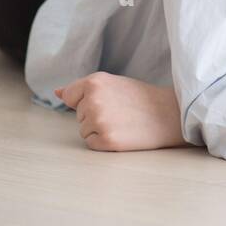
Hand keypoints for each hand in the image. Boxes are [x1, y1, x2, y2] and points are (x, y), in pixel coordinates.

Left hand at [56, 71, 189, 151]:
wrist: (168, 114)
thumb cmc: (140, 98)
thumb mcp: (112, 83)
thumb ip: (83, 88)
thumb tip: (57, 92)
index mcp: (94, 82)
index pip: (70, 96)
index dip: (87, 100)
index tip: (106, 100)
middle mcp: (93, 100)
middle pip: (79, 115)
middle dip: (95, 115)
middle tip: (120, 111)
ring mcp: (99, 121)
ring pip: (84, 130)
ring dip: (100, 129)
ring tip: (122, 121)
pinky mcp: (107, 140)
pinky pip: (92, 143)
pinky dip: (104, 142)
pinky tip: (122, 133)